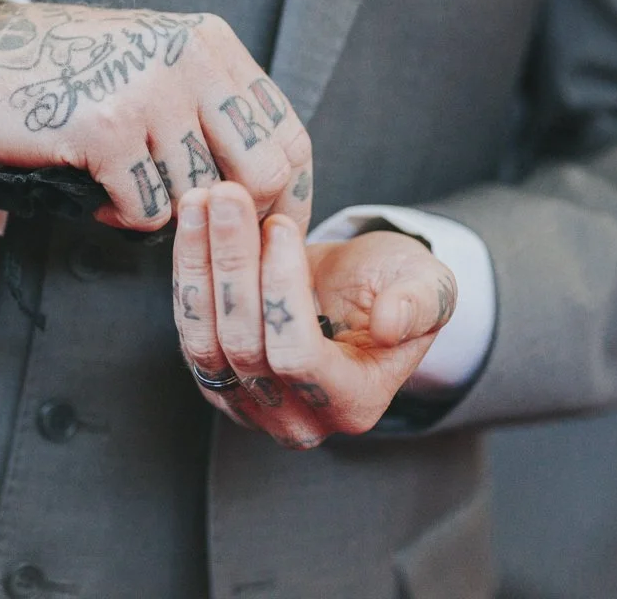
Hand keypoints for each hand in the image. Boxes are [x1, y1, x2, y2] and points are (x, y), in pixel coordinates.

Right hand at [0, 3, 311, 231]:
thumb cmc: (74, 74)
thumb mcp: (160, 65)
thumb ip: (213, 108)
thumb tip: (271, 186)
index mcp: (213, 46)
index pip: (289, 136)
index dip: (290, 197)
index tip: (273, 234)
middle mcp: (191, 60)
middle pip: (263, 174)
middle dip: (237, 219)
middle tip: (200, 228)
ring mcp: (150, 91)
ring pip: (201, 198)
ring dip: (165, 213)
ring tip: (126, 191)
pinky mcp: (107, 127)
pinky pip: (149, 210)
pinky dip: (124, 218)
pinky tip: (97, 194)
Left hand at [171, 182, 456, 448]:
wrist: (358, 294)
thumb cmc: (396, 287)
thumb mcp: (428, 285)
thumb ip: (420, 303)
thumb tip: (389, 322)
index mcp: (354, 404)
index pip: (300, 355)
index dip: (283, 289)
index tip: (281, 226)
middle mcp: (297, 421)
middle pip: (245, 346)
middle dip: (233, 263)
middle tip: (228, 195)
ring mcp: (249, 408)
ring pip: (204, 341)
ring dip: (199, 264)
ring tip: (201, 201)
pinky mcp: (215, 383)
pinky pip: (189, 330)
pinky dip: (187, 272)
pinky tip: (193, 221)